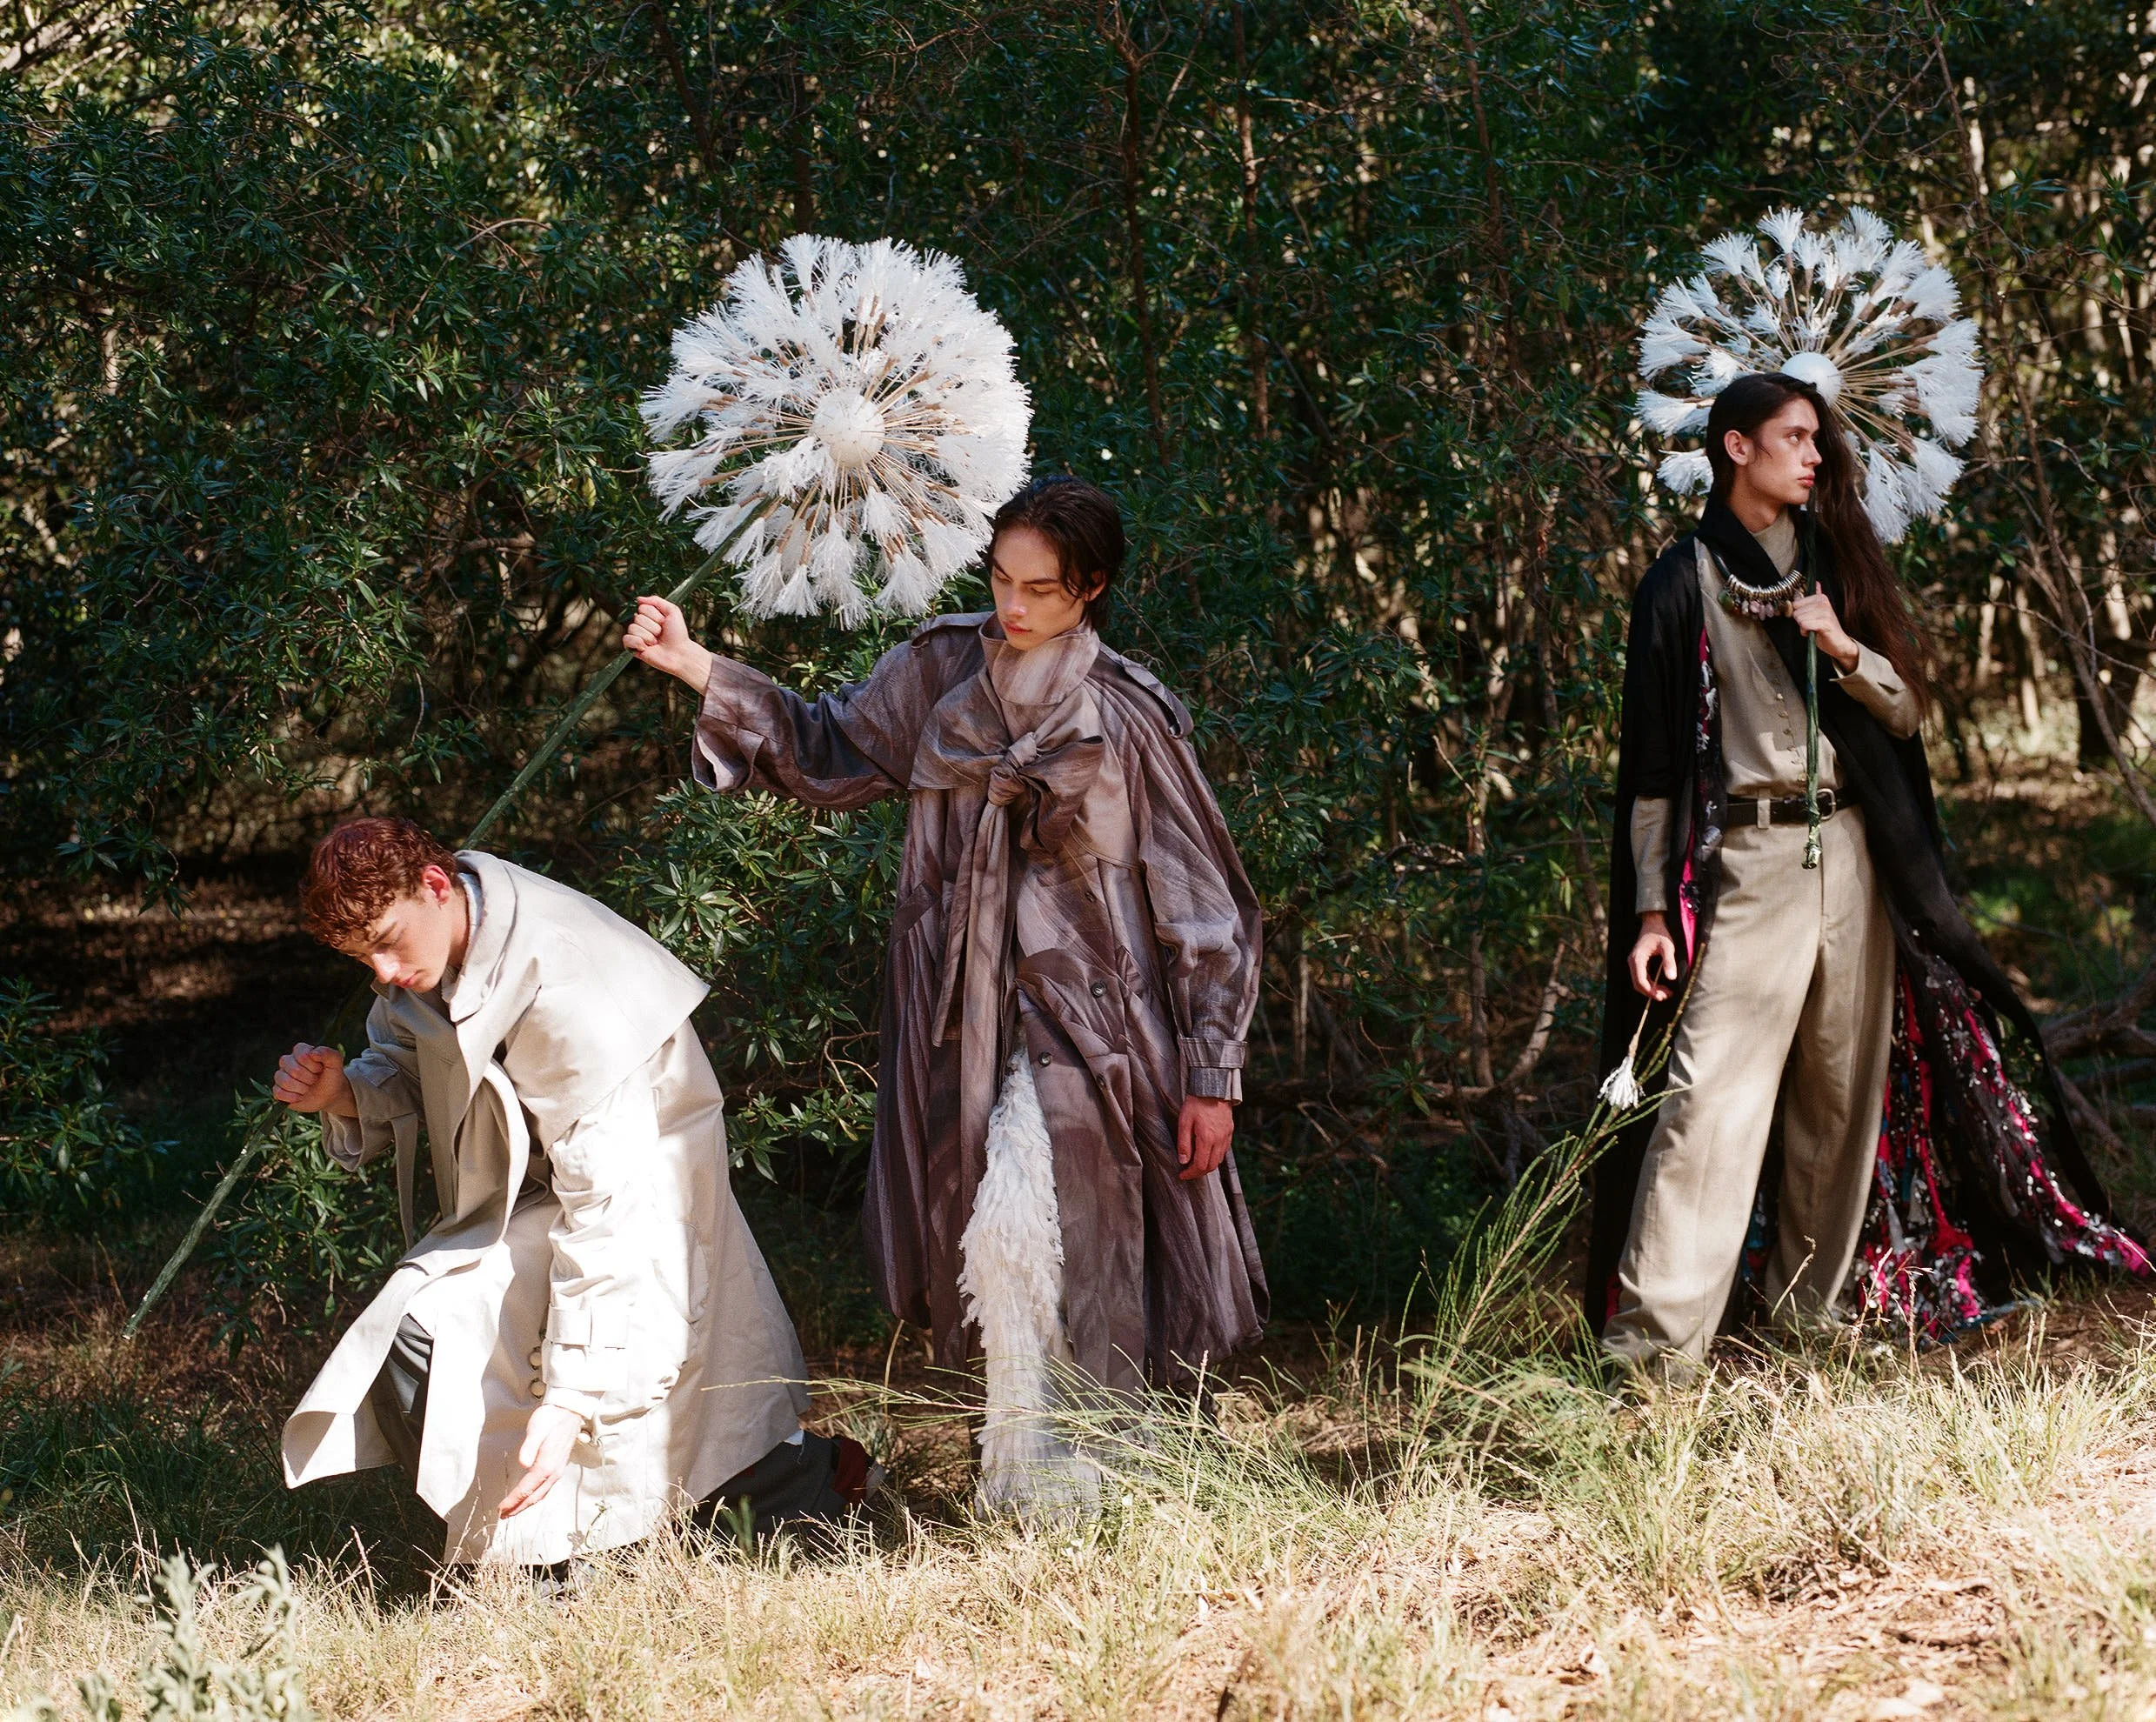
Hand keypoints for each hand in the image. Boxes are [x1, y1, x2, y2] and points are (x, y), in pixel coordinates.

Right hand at [272, 1044, 356, 1117]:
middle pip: (293, 1069)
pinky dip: (292, 1097)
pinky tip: (301, 1097)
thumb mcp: (335, 1063)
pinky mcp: (279, 1090)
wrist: (330, 1095)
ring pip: (284, 1081)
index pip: (301, 1055)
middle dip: (309, 1078)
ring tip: (308, 1088)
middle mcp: (288, 1061)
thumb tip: (313, 1053)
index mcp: (300, 1051)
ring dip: (301, 1088)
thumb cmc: (331, 1076)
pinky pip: (278, 1093)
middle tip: (315, 1080)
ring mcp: (282, 1076)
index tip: (320, 1069)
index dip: (313, 1065)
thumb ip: (328, 1053)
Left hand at [499, 1403, 583, 1518]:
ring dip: (527, 1504)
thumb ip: (529, 1447)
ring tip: (514, 1510)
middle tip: (503, 1515)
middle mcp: (554, 1471)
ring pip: (541, 1494)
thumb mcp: (537, 1429)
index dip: (512, 1501)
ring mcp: (558, 1470)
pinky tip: (530, 1496)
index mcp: (546, 1465)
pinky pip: (546, 1488)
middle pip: (534, 1497)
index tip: (500, 1508)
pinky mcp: (558, 1466)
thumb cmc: (551, 1418)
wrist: (569, 1410)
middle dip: (518, 1508)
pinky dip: (535, 1496)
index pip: (526, 1489)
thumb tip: (523, 1463)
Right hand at [622, 595, 714, 691]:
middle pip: (637, 618)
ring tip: (656, 642)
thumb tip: (639, 599)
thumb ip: (656, 600)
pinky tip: (646, 648)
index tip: (664, 623)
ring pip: (632, 628)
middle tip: (661, 634)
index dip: (655, 616)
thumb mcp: (672, 611)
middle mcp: (643, 625)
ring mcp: (637, 636)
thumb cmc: (678, 635)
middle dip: (653, 627)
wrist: (679, 653)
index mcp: (650, 616)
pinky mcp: (633, 648)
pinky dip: (637, 643)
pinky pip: (626, 639)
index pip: (643, 607)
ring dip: (648, 636)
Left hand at [1176, 1095, 1234, 1181]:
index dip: (1190, 1173)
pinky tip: (1206, 1153)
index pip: (1200, 1165)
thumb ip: (1183, 1143)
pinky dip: (1215, 1157)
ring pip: (1219, 1160)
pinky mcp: (1230, 1132)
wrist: (1213, 1088)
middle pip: (1211, 1166)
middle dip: (1198, 1173)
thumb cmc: (1196, 1103)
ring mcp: (1226, 1136)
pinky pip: (1224, 1151)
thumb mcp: (1184, 1121)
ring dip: (1207, 1166)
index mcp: (1207, 1138)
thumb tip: (1183, 1161)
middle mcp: (1219, 1140)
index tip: (1182, 1175)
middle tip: (1188, 1172)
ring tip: (1195, 1164)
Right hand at [1628, 913, 1677, 1001]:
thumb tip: (1672, 978)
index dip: (1651, 991)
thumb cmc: (1660, 933)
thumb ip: (1669, 962)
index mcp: (1637, 959)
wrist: (1653, 922)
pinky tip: (1661, 985)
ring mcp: (1634, 962)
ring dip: (1651, 989)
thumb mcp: (1668, 947)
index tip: (1662, 996)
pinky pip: (1642, 977)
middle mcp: (1632, 961)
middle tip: (1666, 996)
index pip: (1640, 981)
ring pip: (1639, 982)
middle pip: (1638, 984)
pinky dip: (1651, 983)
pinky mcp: (1638, 962)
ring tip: (1666, 993)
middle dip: (1652, 992)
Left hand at [1788, 591, 1860, 673]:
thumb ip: (1813, 600)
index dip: (1798, 614)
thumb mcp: (1817, 612)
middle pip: (1796, 612)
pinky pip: (1804, 625)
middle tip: (1812, 624)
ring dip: (1803, 627)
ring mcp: (1825, 612)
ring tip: (1814, 628)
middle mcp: (1823, 603)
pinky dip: (1805, 632)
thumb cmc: (1825, 628)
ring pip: (1799, 619)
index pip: (1795, 604)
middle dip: (1800, 621)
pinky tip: (1814, 632)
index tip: (1808, 618)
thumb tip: (1815, 583)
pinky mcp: (1825, 623)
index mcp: (1821, 598)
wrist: (1838, 642)